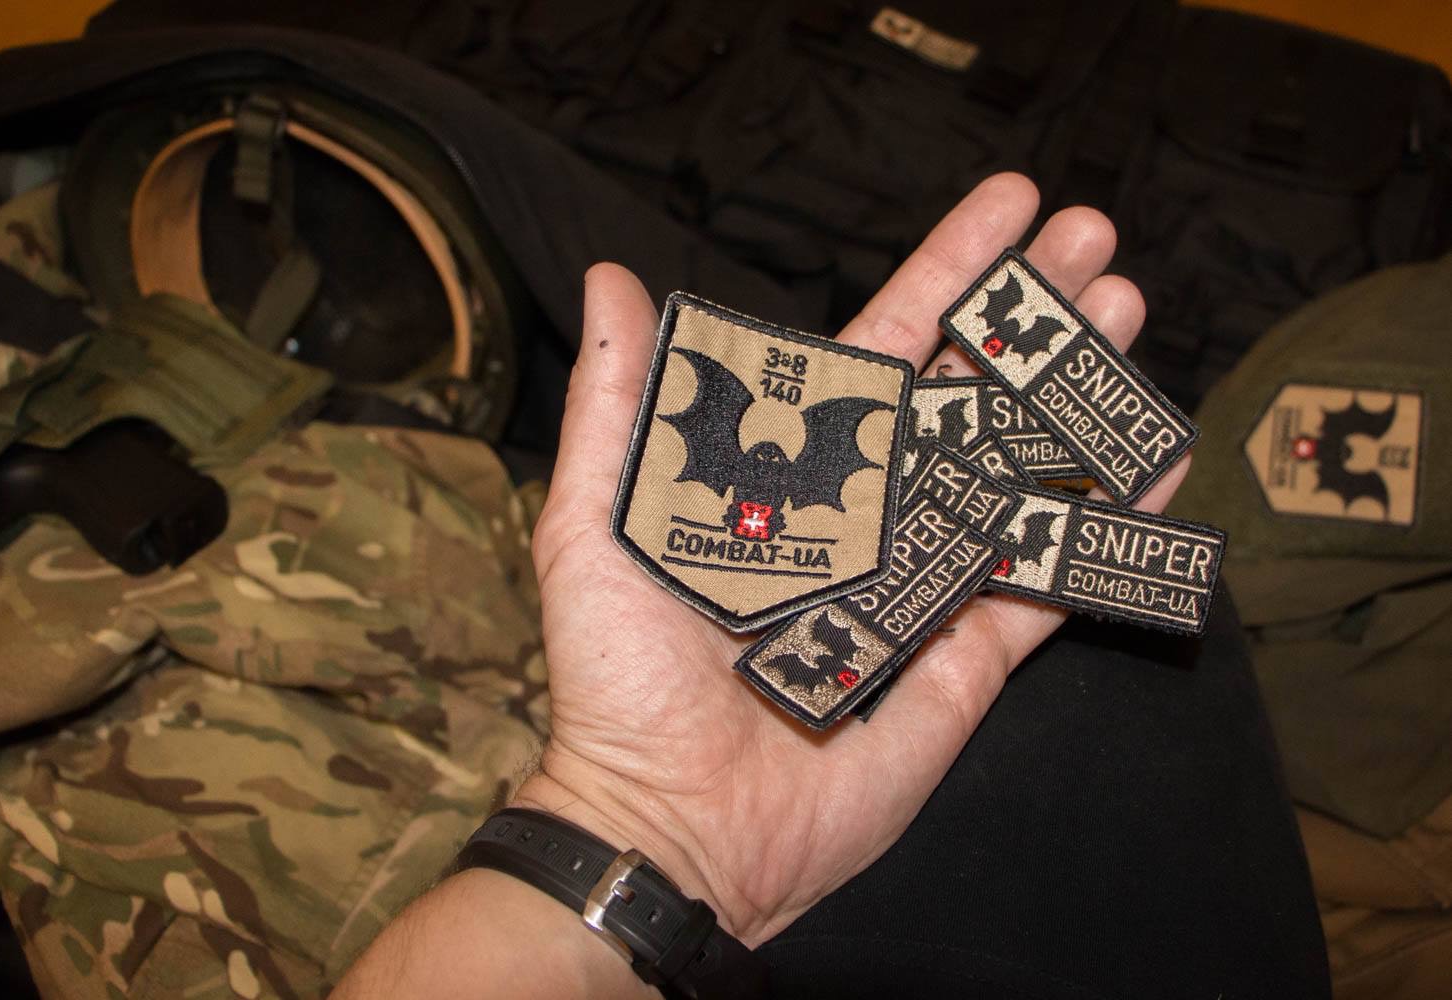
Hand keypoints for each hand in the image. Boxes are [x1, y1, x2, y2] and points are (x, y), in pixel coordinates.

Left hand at [518, 173, 1188, 946]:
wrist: (674, 824)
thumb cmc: (622, 679)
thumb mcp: (599, 526)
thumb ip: (620, 407)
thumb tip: (608, 279)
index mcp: (794, 471)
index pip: (883, 350)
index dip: (947, 275)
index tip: (1012, 205)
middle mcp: (869, 513)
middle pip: (967, 395)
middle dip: (1029, 317)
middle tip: (1095, 242)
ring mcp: (925, 583)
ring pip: (1016, 472)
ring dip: (1073, 396)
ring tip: (1124, 317)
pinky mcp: (968, 660)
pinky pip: (1044, 583)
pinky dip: (1097, 526)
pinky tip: (1150, 462)